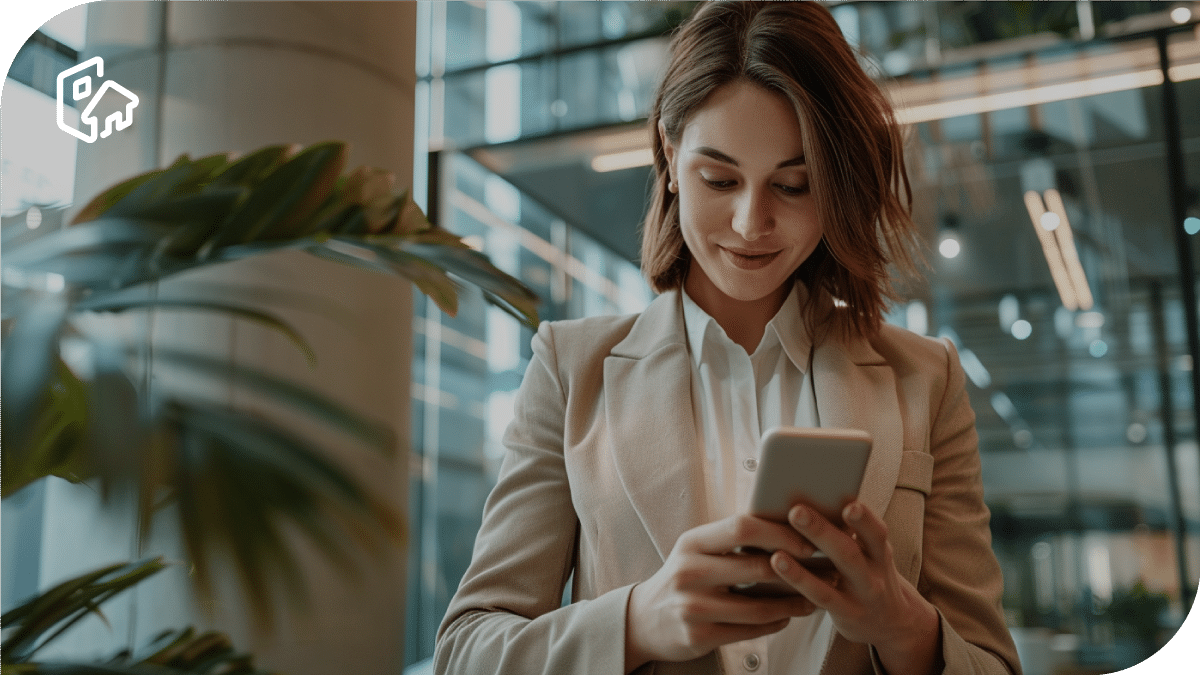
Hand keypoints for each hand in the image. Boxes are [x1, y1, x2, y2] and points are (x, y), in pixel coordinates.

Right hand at [624, 514, 817, 671]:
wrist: (644, 619)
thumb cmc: (683, 579)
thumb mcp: (696, 551)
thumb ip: (730, 540)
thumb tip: (786, 527)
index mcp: (692, 542)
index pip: (742, 527)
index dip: (780, 532)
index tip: (808, 540)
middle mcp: (689, 572)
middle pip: (756, 566)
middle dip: (797, 569)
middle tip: (825, 571)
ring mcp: (693, 606)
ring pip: (758, 606)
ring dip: (793, 603)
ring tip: (813, 599)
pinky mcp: (699, 636)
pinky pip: (749, 630)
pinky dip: (774, 622)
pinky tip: (787, 616)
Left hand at [769, 501, 942, 674]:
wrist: (892, 620)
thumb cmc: (870, 574)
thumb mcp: (871, 552)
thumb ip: (852, 531)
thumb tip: (815, 492)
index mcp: (879, 551)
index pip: (876, 532)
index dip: (865, 519)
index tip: (849, 504)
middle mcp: (873, 573)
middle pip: (849, 553)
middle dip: (822, 531)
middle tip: (796, 512)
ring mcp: (860, 595)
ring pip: (830, 580)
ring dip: (803, 565)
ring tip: (777, 551)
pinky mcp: (845, 613)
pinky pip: (820, 596)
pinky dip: (799, 581)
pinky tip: (778, 566)